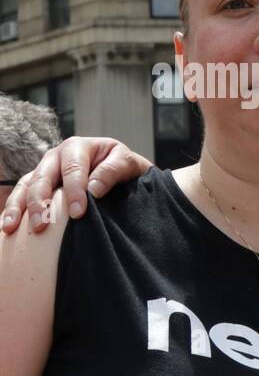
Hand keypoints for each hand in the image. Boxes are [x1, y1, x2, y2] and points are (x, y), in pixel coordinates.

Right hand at [1, 136, 152, 234]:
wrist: (123, 170)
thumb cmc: (125, 167)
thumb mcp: (128, 163)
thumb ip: (113, 171)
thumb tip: (93, 189)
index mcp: (78, 147)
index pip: (73, 169)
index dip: (74, 191)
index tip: (77, 214)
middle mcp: (56, 156)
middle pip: (42, 178)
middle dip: (39, 202)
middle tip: (41, 227)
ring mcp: (44, 170)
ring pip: (25, 186)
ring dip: (17, 207)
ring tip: (11, 228)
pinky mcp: (37, 184)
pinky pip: (20, 195)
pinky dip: (12, 210)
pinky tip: (7, 228)